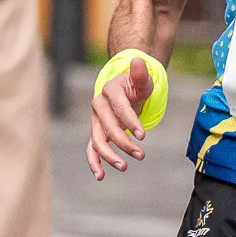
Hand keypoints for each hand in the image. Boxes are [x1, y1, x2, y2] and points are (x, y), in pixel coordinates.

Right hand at [85, 55, 153, 179]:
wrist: (125, 90)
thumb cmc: (136, 86)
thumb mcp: (142, 80)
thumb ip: (140, 73)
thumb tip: (138, 60)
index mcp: (109, 91)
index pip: (119, 109)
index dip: (131, 122)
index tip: (143, 136)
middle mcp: (98, 106)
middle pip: (108, 128)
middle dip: (124, 143)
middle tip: (141, 155)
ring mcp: (96, 121)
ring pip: (97, 141)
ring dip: (109, 156)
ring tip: (124, 167)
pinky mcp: (97, 132)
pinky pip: (92, 149)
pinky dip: (94, 162)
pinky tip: (100, 176)